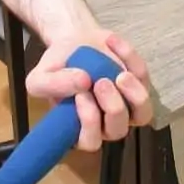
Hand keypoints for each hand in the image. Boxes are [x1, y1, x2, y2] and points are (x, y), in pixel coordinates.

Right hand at [26, 28, 152, 151]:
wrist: (73, 42)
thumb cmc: (57, 66)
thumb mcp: (40, 77)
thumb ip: (52, 85)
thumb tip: (82, 82)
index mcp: (79, 128)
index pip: (89, 140)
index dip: (89, 122)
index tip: (81, 95)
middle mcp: (105, 123)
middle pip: (117, 130)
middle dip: (113, 108)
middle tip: (101, 82)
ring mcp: (126, 106)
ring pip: (142, 114)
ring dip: (135, 96)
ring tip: (121, 75)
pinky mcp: (139, 85)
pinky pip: (143, 78)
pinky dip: (130, 59)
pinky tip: (111, 43)